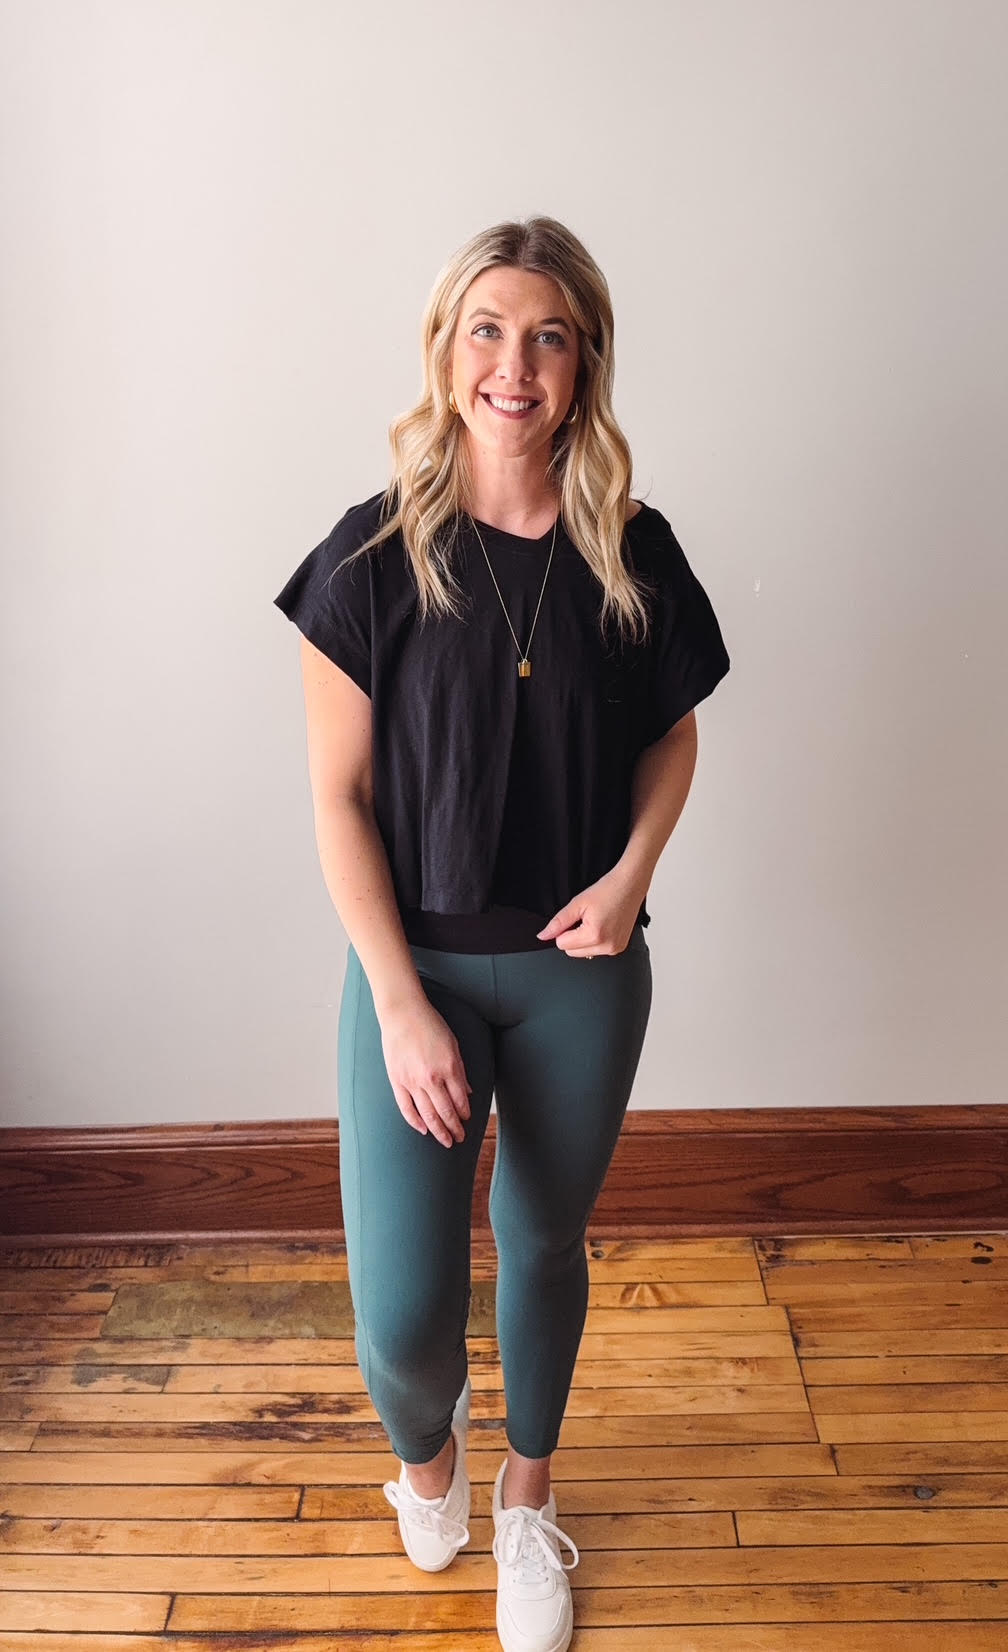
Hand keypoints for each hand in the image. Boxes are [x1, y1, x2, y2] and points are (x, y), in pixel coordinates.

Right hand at [377, 994, 471, 1148]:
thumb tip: (468, 1092)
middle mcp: (432, 1078)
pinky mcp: (397, 1080)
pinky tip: (423, 1130)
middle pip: (445, 1112)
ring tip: (446, 1141)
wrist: (402, 1013)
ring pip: (428, 1114)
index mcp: (449, 1067)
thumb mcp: (453, 1045)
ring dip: (438, 1130)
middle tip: (460, 1139)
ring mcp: (412, 1081)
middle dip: (454, 1128)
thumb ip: (461, 1071)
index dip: (464, 1113)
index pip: (460, 1099)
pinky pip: (406, 1107)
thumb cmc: (430, 1025)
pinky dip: (415, 1121)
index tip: (466, 1120)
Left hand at [537, 865, 647, 957]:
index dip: (563, 930)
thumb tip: (543, 936)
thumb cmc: (608, 890)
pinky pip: (597, 951)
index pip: (562, 945)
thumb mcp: (577, 903)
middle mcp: (606, 946)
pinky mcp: (619, 948)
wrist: (630, 885)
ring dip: (584, 940)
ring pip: (584, 953)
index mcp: (594, 936)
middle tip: (585, 919)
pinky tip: (602, 925)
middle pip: (572, 952)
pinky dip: (595, 941)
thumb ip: (558, 922)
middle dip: (573, 937)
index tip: (575, 917)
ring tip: (595, 921)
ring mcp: (614, 949)